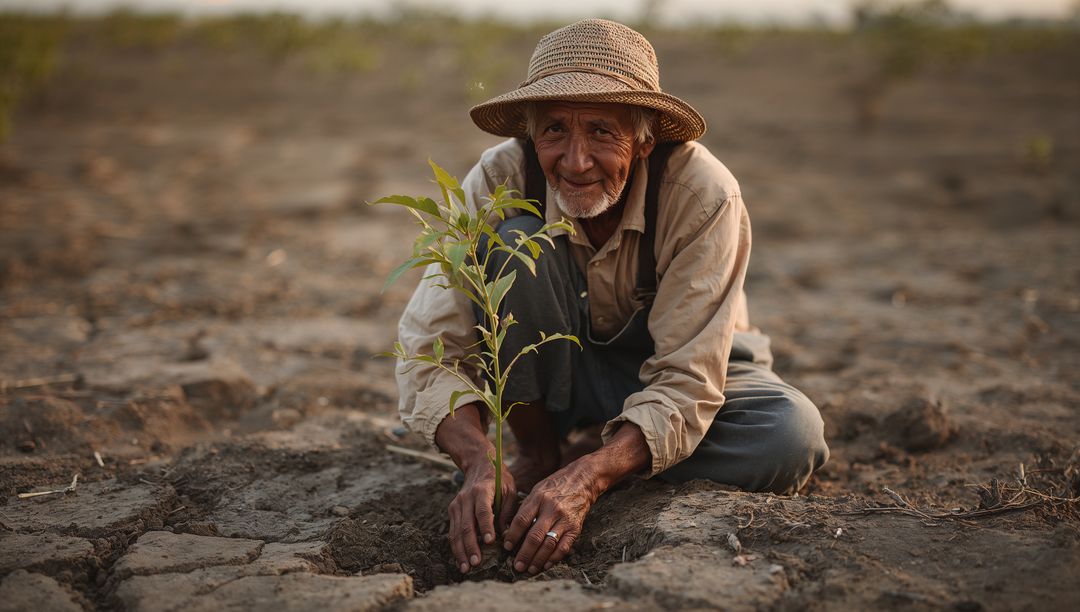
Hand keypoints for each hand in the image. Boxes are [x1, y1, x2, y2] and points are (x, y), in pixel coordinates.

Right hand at [435, 403, 517, 573]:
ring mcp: (457, 505)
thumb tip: (505, 535)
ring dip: (461, 551)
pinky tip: (461, 560)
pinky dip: (456, 547)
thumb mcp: (509, 490)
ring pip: (457, 531)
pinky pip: (453, 531)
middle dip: (471, 546)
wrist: (479, 465)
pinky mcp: (452, 511)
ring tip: (466, 568)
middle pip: (467, 525)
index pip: (483, 511)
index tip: (489, 542)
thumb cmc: (499, 479)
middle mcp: (466, 498)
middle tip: (476, 563)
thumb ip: (508, 510)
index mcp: (482, 491)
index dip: (486, 526)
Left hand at [502, 462, 596, 573]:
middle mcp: (551, 509)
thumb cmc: (555, 486)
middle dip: (524, 554)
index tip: (506, 547)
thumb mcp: (537, 490)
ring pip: (549, 544)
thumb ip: (526, 509)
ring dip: (538, 559)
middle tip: (517, 566)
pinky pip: (564, 546)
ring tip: (529, 569)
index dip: (512, 536)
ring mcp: (564, 519)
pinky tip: (546, 565)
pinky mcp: (575, 527)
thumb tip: (511, 530)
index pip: (521, 520)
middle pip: (534, 536)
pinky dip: (554, 558)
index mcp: (538, 498)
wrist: (583, 480)